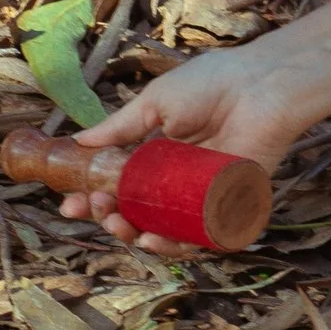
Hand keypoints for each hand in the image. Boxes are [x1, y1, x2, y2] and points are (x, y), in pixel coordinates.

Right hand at [61, 0, 330, 248]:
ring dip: (134, 235)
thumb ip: (119, 128)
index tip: (69, 204)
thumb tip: (79, 142)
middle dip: (108, 218)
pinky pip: (197, 238)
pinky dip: (173, 245)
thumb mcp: (155, 103)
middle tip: (93, 209)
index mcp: (158, 156)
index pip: (119, 187)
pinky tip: (151, 238)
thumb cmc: (211, 84)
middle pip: (136, 214)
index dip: (93, 198)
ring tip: (119, 224)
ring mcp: (201, 197)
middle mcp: (177, 181)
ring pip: (161, 232)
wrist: (261, 85)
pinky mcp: (228, 207)